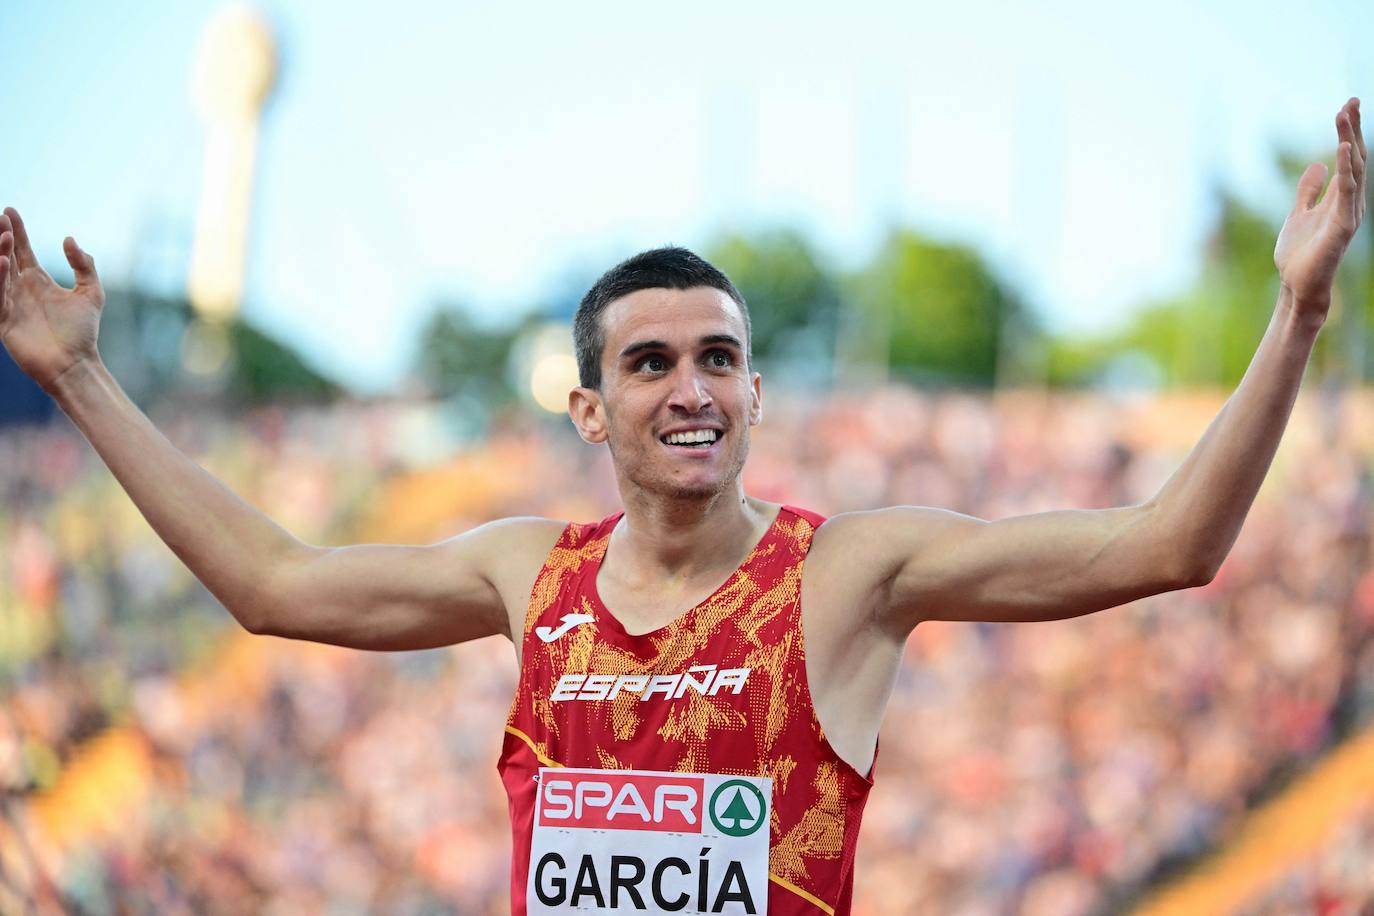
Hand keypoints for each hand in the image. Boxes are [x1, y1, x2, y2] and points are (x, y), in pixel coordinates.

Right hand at [0, 207, 105, 391]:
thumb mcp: (91, 293)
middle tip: (1, 218)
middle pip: (6, 256)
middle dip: (2, 237)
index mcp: (39, 282)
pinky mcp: (4, 321)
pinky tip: (1, 262)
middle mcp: (21, 289)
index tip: (10, 211)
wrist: (75, 363)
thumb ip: (84, 265)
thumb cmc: (83, 332)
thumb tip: (69, 239)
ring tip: (2, 236)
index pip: (22, 250)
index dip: (16, 231)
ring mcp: (10, 304)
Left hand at [1274, 98, 1365, 317]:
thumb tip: (1317, 165)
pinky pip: (1347, 193)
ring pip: (1354, 170)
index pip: (1349, 158)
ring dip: (1349, 141)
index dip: (1348, 132)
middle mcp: (1351, 202)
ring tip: (1345, 116)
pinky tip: (1341, 150)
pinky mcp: (1342, 226)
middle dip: (1353, 129)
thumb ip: (1308, 191)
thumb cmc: (1300, 255)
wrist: (1297, 286)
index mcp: (1341, 198)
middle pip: (1355, 158)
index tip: (1347, 105)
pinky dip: (1345, 171)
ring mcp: (1349, 213)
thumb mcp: (1298, 214)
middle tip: (1351, 100)